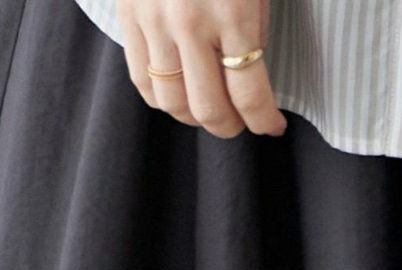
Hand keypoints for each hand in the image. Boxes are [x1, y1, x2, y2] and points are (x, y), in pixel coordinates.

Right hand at [119, 1, 284, 137]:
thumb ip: (253, 28)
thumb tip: (250, 81)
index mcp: (232, 11)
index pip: (249, 94)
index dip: (264, 121)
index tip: (272, 126)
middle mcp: (190, 24)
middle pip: (209, 109)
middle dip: (230, 127)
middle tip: (241, 124)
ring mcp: (154, 23)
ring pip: (172, 103)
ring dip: (194, 118)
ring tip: (209, 110)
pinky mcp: (129, 18)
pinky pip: (142, 81)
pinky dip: (163, 99)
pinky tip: (179, 93)